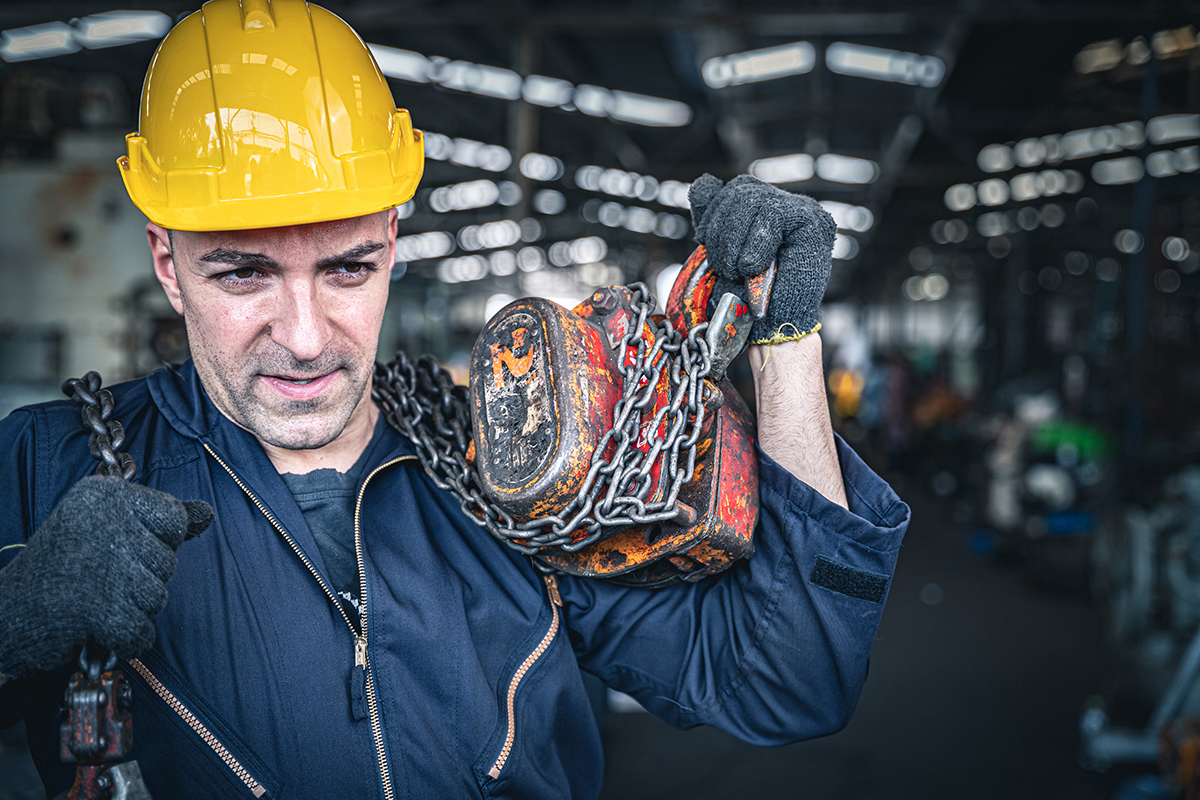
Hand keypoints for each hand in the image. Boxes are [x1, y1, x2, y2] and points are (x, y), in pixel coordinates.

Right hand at [0, 476, 211, 678]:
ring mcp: (100, 564)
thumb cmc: (63, 568)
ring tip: (93, 601)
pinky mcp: (95, 607)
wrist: (4, 613)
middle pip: (167, 561)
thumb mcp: (107, 527)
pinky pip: (142, 631)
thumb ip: (159, 519)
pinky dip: (125, 639)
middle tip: (96, 580)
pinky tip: (98, 629)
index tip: (123, 549)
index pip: (174, 517)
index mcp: (104, 494)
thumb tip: (207, 513)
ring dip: (132, 610)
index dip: (159, 542)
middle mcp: (102, 521)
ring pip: (158, 597)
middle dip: (141, 580)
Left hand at [688, 173, 836, 344]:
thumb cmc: (748, 297)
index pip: (732, 189)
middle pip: (740, 190)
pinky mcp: (814, 222)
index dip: (712, 217)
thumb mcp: (720, 250)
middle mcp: (787, 204)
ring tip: (741, 271)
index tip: (707, 245)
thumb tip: (703, 182)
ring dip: (735, 242)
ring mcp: (803, 210)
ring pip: (753, 199)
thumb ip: (713, 217)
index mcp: (765, 209)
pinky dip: (755, 245)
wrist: (771, 328)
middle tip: (726, 267)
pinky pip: (773, 214)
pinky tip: (755, 267)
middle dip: (721, 233)